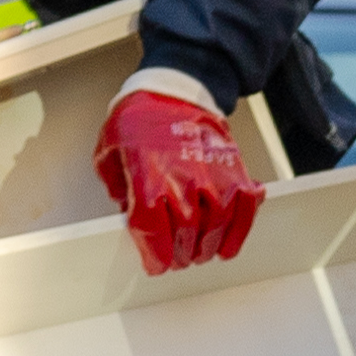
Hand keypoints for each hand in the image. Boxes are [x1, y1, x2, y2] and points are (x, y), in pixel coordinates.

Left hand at [94, 89, 261, 275]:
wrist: (177, 89)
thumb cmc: (140, 118)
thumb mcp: (110, 152)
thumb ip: (118, 188)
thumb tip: (127, 214)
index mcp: (148, 178)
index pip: (154, 232)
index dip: (156, 256)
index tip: (157, 265)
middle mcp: (184, 180)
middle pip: (186, 236)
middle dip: (181, 255)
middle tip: (177, 260)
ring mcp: (214, 176)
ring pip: (216, 227)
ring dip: (207, 248)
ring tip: (199, 253)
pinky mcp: (235, 171)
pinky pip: (244, 209)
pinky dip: (239, 232)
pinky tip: (227, 246)